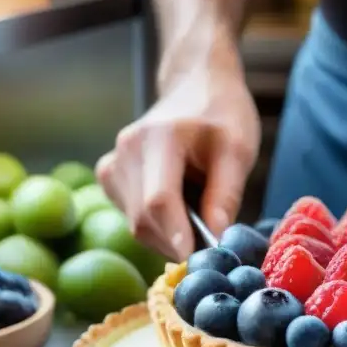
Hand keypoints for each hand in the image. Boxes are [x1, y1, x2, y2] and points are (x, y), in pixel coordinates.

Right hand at [97, 58, 258, 260]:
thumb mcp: (238, 151)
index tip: (198, 260)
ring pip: (136, 224)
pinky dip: (158, 225)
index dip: (177, 236)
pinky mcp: (108, 175)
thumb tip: (216, 242)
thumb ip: (225, 195)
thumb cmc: (222, 116)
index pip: (159, 200)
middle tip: (212, 241)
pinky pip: (131, 217)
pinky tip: (179, 205)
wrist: (195, 86)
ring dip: (169, 234)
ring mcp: (112, 163)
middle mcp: (126, 150)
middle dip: (178, 240)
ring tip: (198, 210)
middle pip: (145, 218)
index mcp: (159, 138)